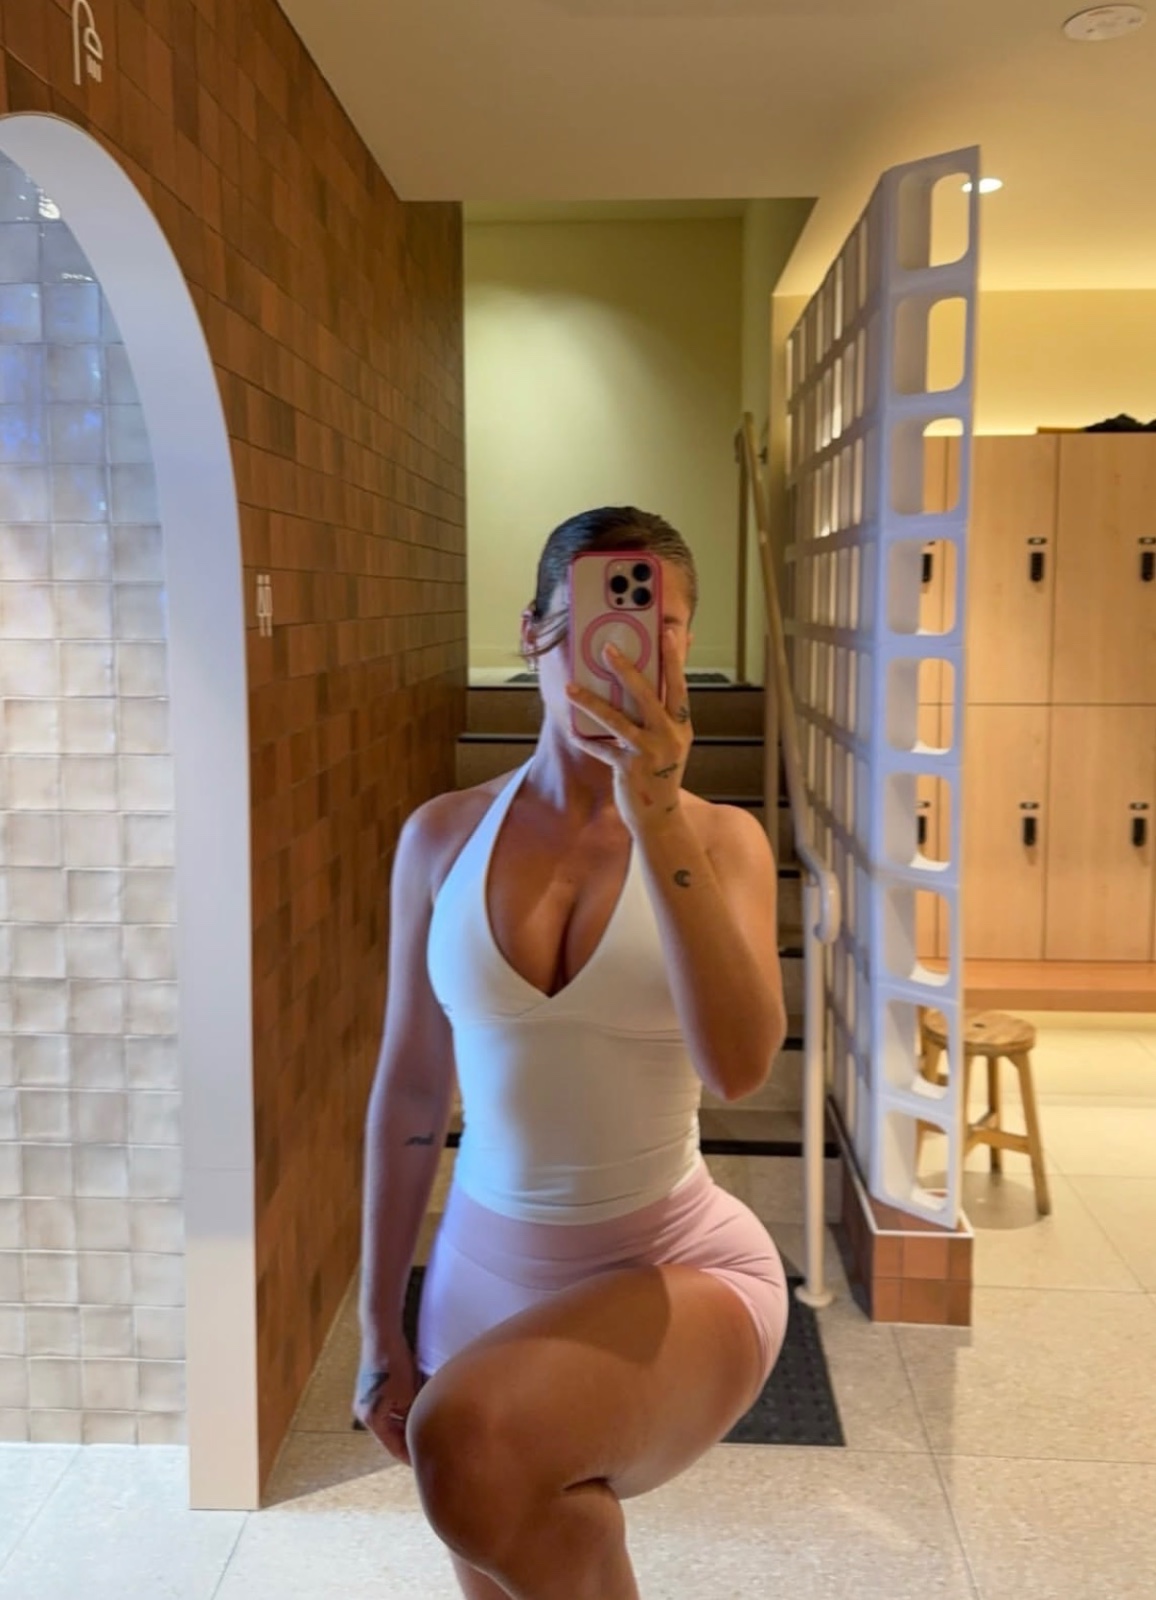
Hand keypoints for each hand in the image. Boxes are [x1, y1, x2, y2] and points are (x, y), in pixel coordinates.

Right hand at [352, 1345, 421, 1465]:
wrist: (383, 1334)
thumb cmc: (395, 1364)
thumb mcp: (409, 1395)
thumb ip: (413, 1417)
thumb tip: (425, 1432)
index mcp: (371, 1419)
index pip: (393, 1447)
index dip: (410, 1457)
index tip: (427, 1464)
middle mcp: (365, 1413)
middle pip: (391, 1436)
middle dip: (409, 1442)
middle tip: (430, 1450)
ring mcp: (367, 1400)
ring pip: (391, 1422)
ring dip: (407, 1426)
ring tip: (427, 1433)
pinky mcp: (373, 1390)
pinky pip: (390, 1409)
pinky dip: (403, 1412)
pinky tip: (418, 1411)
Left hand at [566, 627, 693, 838]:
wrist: (660, 817)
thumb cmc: (661, 772)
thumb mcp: (671, 741)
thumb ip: (665, 712)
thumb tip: (657, 681)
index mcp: (681, 725)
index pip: (679, 685)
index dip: (674, 658)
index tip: (667, 632)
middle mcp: (669, 737)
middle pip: (647, 696)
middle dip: (626, 670)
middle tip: (607, 648)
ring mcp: (649, 753)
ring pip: (617, 720)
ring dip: (591, 702)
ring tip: (571, 688)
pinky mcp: (629, 769)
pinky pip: (602, 748)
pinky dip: (585, 738)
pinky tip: (570, 728)